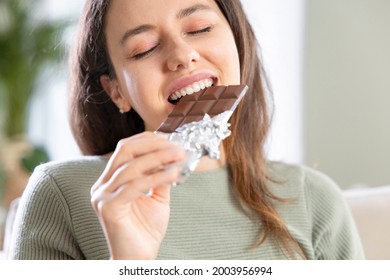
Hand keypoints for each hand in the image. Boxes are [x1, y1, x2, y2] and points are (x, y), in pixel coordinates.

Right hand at [91, 132, 185, 258]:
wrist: (139, 258)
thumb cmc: (145, 229)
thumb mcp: (156, 196)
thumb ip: (159, 176)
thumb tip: (172, 155)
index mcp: (110, 180)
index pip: (125, 149)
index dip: (148, 140)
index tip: (170, 139)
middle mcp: (102, 185)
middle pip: (124, 150)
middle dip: (153, 145)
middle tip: (176, 146)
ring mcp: (102, 196)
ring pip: (132, 167)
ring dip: (160, 158)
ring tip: (180, 156)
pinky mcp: (109, 207)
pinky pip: (136, 185)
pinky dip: (157, 177)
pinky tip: (174, 174)